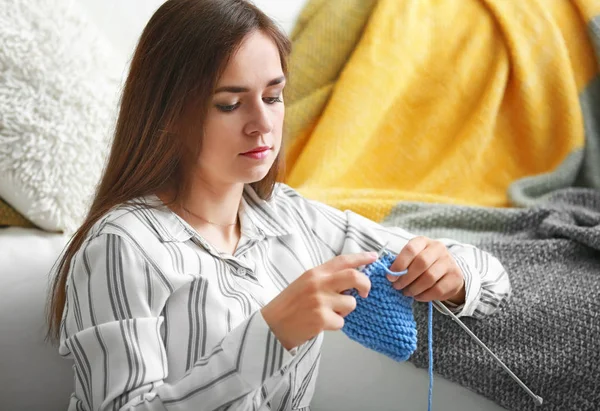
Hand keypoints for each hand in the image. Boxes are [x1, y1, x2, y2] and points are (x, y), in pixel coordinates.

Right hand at [261, 252, 376, 350]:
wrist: (272, 326)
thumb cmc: (289, 305)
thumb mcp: (305, 283)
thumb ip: (325, 279)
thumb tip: (351, 278)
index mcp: (314, 273)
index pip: (343, 260)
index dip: (361, 257)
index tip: (374, 257)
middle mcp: (318, 284)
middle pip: (354, 277)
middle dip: (365, 284)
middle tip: (365, 292)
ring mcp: (320, 301)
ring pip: (351, 303)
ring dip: (345, 311)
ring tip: (329, 313)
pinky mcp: (321, 319)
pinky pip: (342, 322)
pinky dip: (335, 325)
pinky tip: (320, 324)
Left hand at [387, 237, 464, 303]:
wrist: (447, 270)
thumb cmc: (423, 264)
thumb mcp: (412, 258)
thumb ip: (402, 263)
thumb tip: (390, 275)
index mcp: (424, 241)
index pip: (411, 249)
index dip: (399, 264)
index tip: (390, 276)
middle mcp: (438, 249)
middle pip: (421, 263)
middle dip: (406, 278)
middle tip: (397, 286)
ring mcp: (449, 262)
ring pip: (429, 278)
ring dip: (414, 288)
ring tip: (407, 292)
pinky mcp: (455, 277)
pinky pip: (438, 290)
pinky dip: (424, 295)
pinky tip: (418, 296)